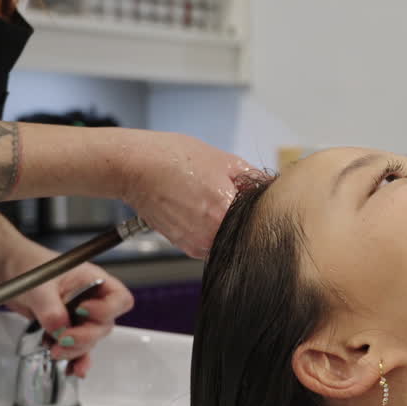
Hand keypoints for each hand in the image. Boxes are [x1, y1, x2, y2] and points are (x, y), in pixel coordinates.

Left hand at [0, 243, 134, 377]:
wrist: (9, 271)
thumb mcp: (38, 285)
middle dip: (84, 336)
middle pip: (104, 325)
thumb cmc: (28, 264)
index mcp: (94, 281)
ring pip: (90, 340)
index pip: (119, 299)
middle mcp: (92, 300)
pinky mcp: (67, 330)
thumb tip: (60, 329)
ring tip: (55, 350)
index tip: (83, 311)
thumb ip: (50, 307)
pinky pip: (78, 349)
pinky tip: (71, 369)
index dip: (107, 309)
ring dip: (75, 349)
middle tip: (63, 338)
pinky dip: (75, 360)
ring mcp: (80, 317)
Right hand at [116, 131, 251, 258]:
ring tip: (213, 200)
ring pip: (226, 240)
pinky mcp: (184, 246)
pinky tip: (201, 208)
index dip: (261, 208)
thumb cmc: (172, 159)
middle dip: (244, 217)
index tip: (257, 199)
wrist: (134, 167)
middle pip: (244, 234)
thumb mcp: (224, 161)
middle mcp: (211, 236)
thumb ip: (253, 178)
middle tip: (235, 196)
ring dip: (227, 225)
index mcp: (225, 215)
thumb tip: (272, 187)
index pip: (260, 221)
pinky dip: (211, 229)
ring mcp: (196, 244)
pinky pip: (209, 242)